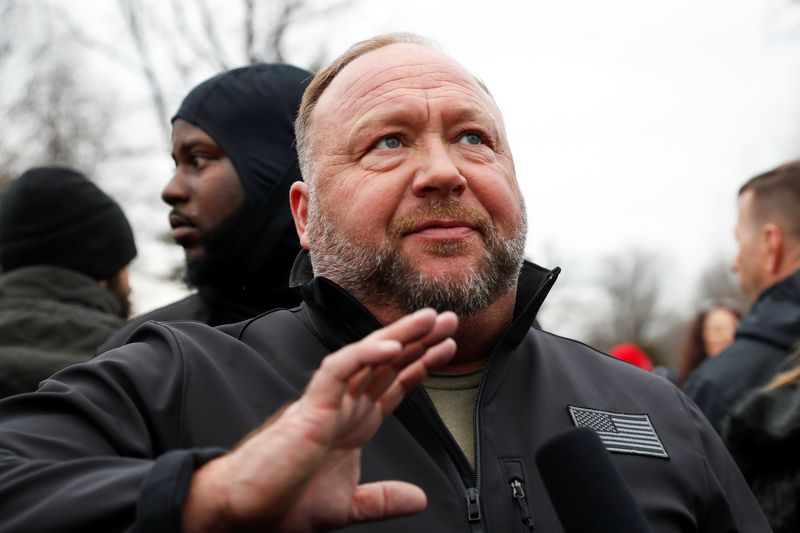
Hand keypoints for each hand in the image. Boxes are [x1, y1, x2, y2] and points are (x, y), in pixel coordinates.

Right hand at [183, 308, 458, 531]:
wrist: (247, 516)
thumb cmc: (284, 505)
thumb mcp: (347, 505)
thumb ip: (381, 499)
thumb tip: (419, 499)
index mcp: (352, 425)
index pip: (392, 384)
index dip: (420, 365)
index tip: (447, 348)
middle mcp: (343, 407)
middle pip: (386, 363)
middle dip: (419, 340)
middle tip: (450, 318)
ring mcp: (328, 403)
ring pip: (367, 357)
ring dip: (399, 335)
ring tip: (430, 318)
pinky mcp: (311, 407)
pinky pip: (339, 370)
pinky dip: (365, 355)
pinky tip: (393, 346)